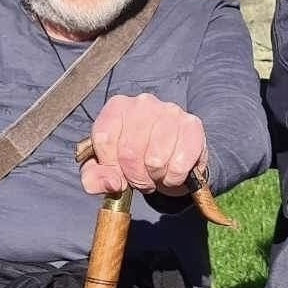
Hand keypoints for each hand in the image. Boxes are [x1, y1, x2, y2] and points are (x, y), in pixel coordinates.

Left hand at [80, 93, 206, 196]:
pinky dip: (174, 178)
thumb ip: (95, 177)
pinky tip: (172, 171)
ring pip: (155, 160)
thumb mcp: (106, 166)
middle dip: (134, 176)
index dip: (110, 165)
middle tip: (140, 179)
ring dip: (155, 177)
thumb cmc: (134, 157)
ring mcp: (170, 112)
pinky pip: (179, 165)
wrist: (172, 154)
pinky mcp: (192, 126)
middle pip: (130, 152)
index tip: (117, 173)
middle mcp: (143, 103)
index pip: (104, 138)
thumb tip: (112, 183)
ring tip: (156, 173)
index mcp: (117, 106)